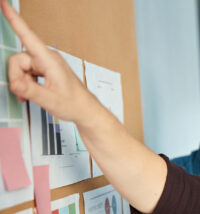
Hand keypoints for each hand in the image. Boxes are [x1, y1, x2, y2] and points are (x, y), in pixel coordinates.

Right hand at [0, 0, 97, 124]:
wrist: (85, 110)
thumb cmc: (74, 103)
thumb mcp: (49, 99)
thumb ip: (29, 90)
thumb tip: (15, 82)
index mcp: (49, 60)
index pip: (28, 36)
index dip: (14, 19)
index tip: (4, 3)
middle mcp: (46, 58)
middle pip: (17, 60)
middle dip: (17, 77)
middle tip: (25, 93)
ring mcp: (45, 63)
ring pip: (20, 68)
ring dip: (21, 82)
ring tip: (31, 95)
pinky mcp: (43, 70)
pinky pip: (25, 72)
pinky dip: (25, 84)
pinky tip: (31, 93)